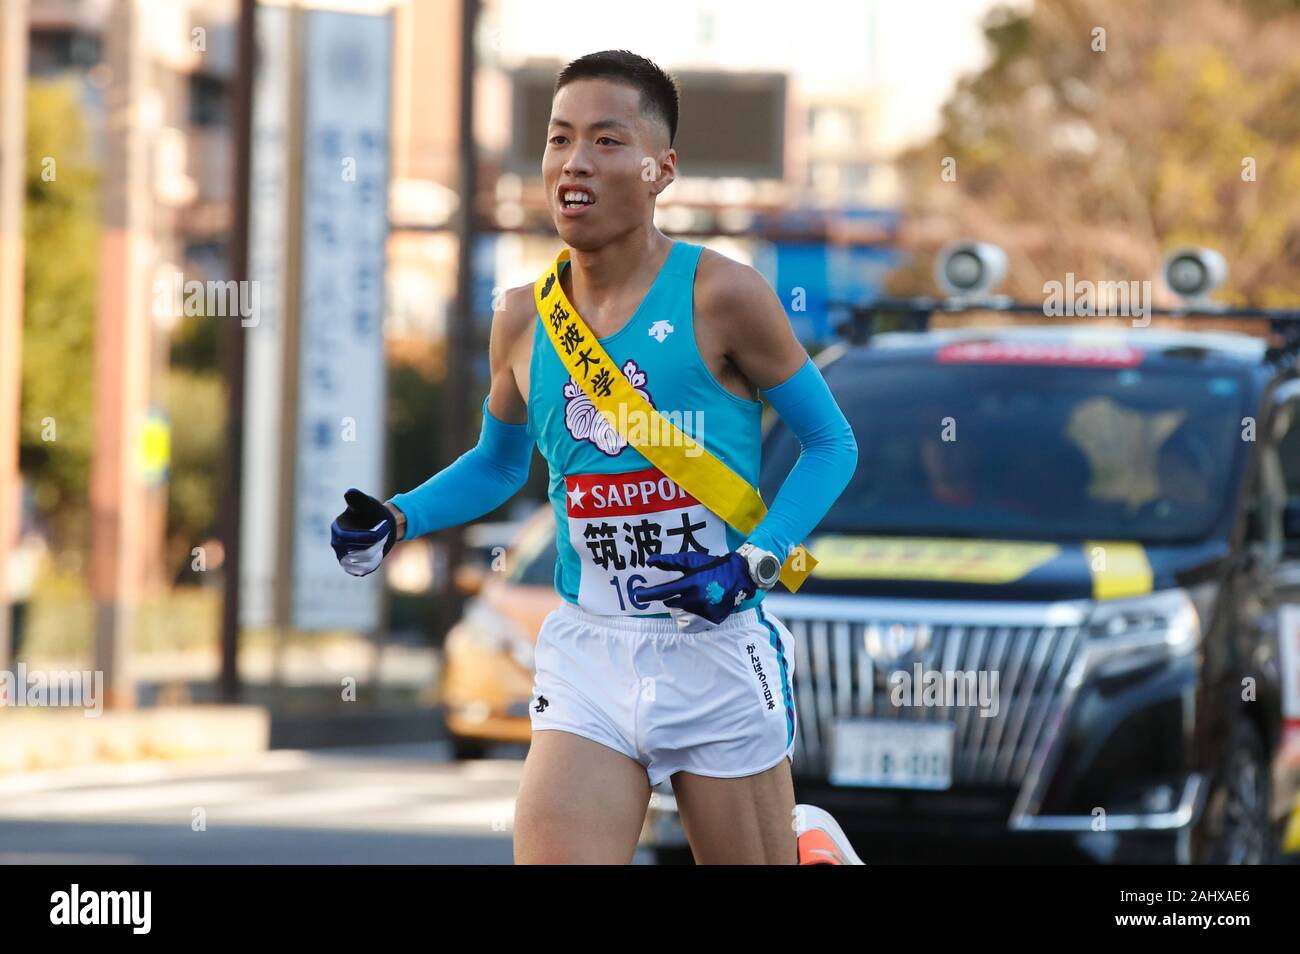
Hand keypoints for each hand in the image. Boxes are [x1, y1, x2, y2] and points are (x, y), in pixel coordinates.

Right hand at [330, 488, 396, 576]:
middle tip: (383, 535)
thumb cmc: (373, 512)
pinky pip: (364, 570)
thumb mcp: (368, 504)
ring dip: (377, 553)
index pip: (348, 538)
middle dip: (375, 545)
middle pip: (357, 552)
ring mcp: (343, 558)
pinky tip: (378, 552)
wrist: (381, 525)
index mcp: (337, 528)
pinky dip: (375, 563)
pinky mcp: (352, 568)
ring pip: (363, 563)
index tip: (381, 530)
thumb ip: (359, 499)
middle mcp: (337, 544)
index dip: (367, 536)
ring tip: (381, 542)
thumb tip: (350, 493)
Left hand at [631, 550, 756, 625]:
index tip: (636, 596)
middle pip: (670, 603)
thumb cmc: (712, 565)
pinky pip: (695, 618)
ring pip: (682, 611)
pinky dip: (695, 611)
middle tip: (683, 588)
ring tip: (696, 593)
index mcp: (689, 584)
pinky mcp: (711, 619)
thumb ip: (670, 561)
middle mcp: (694, 599)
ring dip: (684, 603)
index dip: (647, 595)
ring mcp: (703, 611)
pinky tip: (704, 601)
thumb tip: (650, 561)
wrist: (739, 576)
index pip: (662, 592)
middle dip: (671, 597)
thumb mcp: (691, 560)